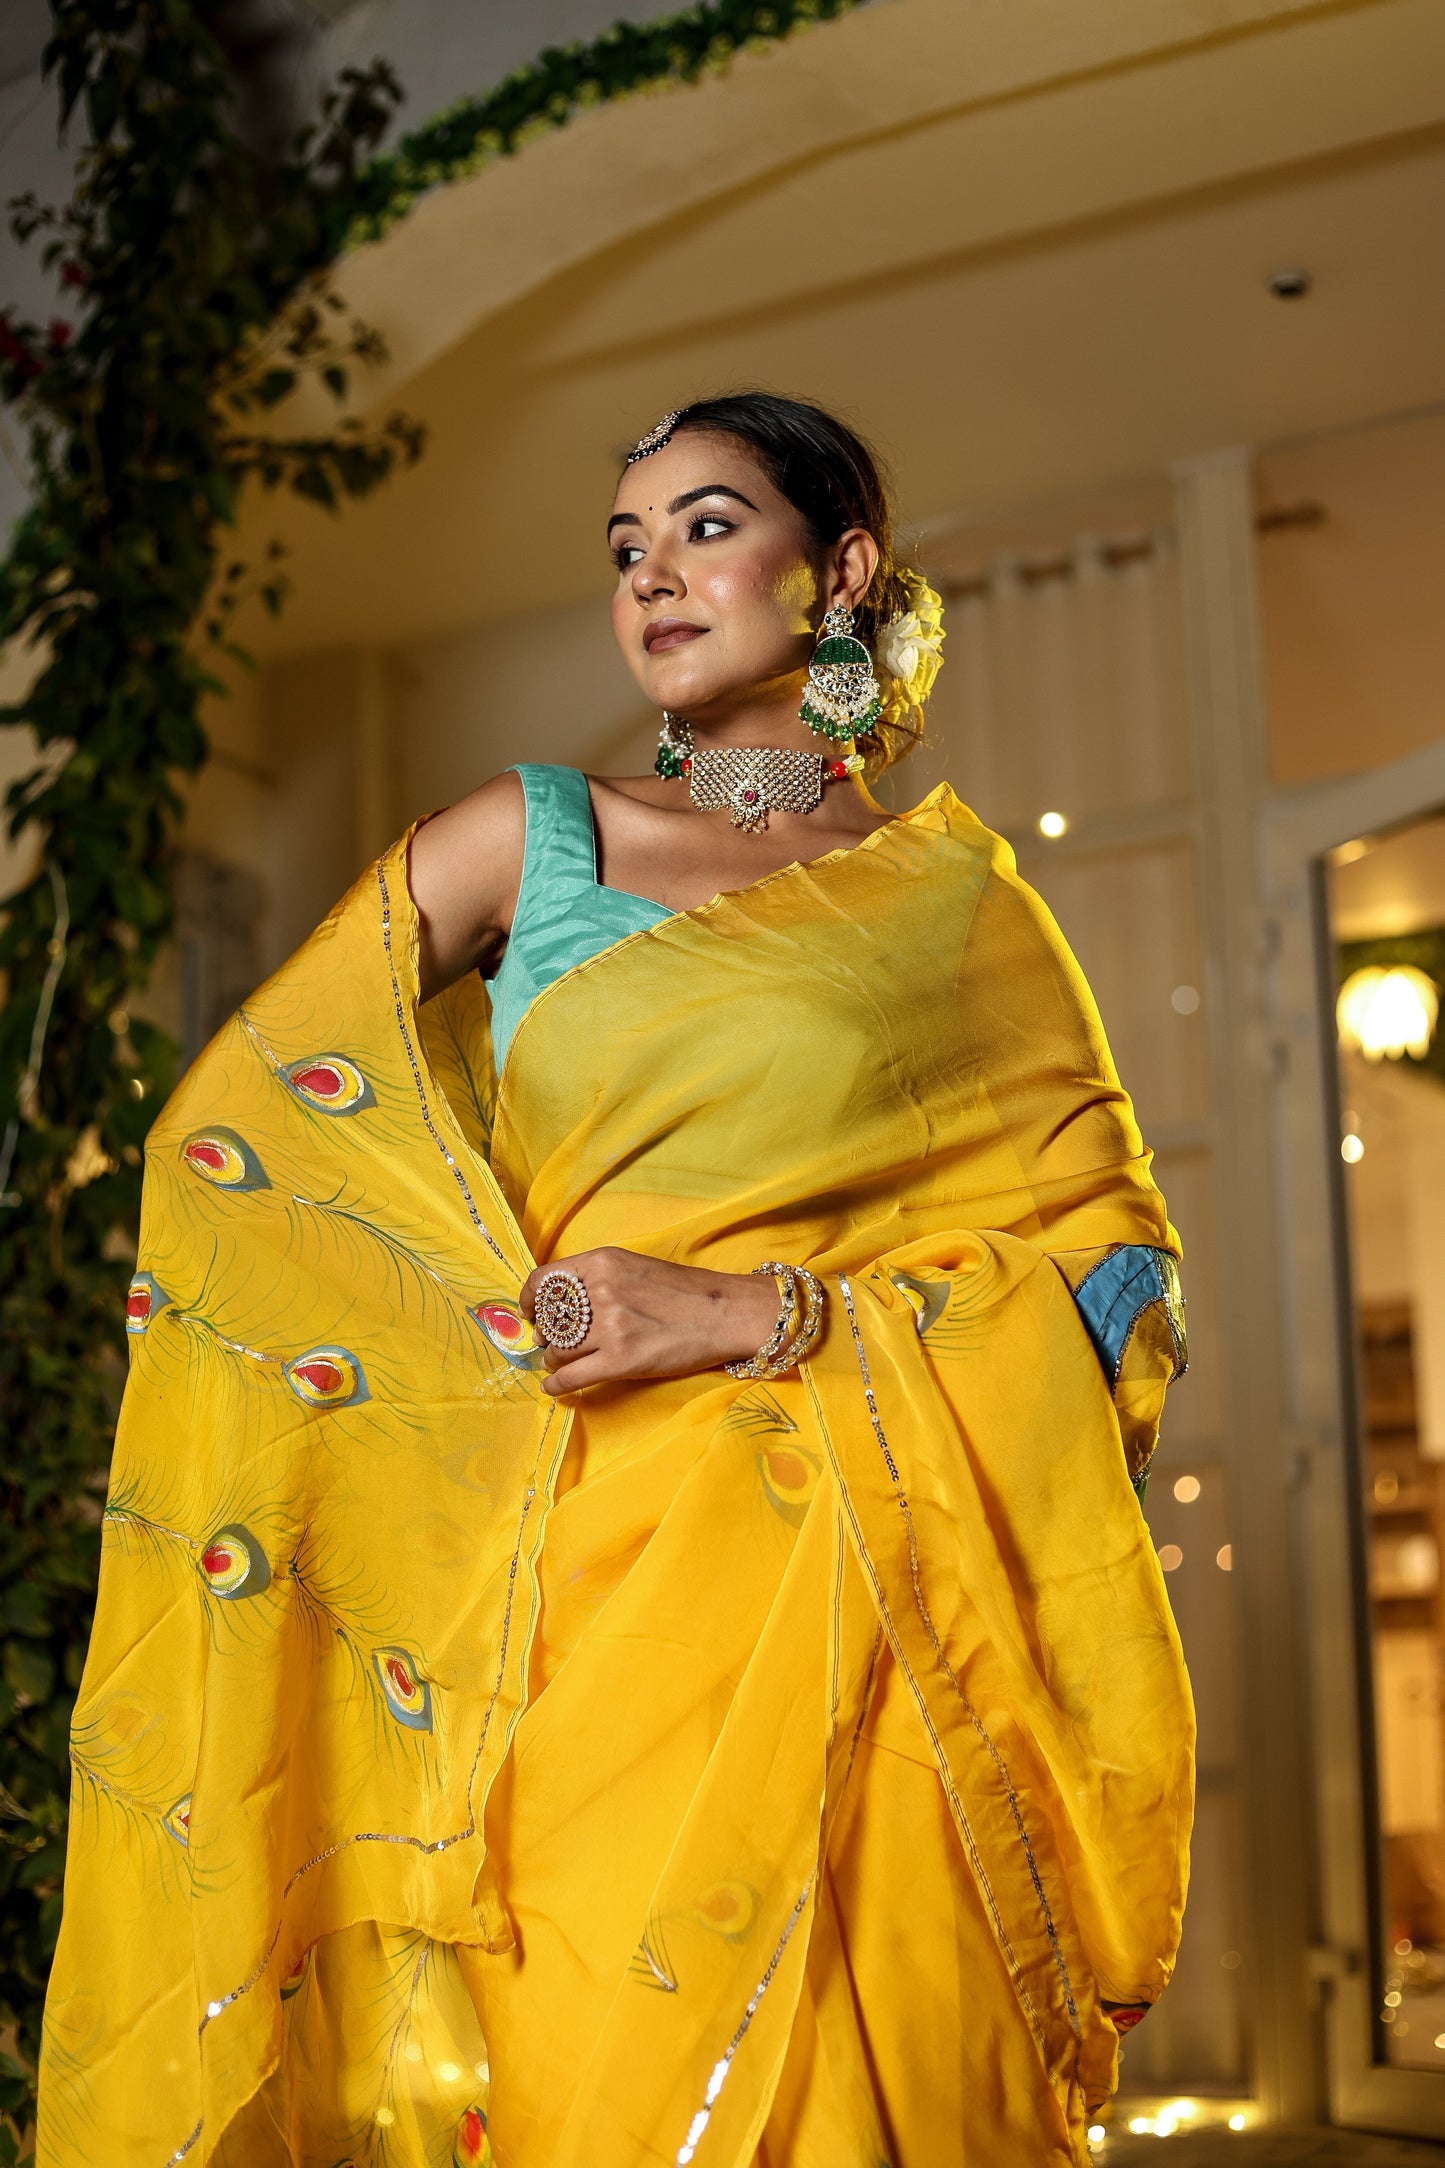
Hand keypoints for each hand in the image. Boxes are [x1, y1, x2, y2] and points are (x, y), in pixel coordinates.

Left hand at [519, 1248, 782, 1395]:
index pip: (542, 1281)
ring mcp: (611, 1328)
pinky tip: (555, 1387)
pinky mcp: (621, 1361)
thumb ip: (596, 1278)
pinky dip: (556, 1384)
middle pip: (548, 1319)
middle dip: (545, 1334)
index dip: (529, 1300)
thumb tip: (558, 1302)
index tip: (530, 1312)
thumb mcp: (634, 1266)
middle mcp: (601, 1291)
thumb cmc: (683, 1290)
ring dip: (553, 1359)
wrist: (726, 1313)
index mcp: (602, 1262)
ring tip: (560, 1362)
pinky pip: (571, 1377)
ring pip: (557, 1349)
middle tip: (551, 1341)